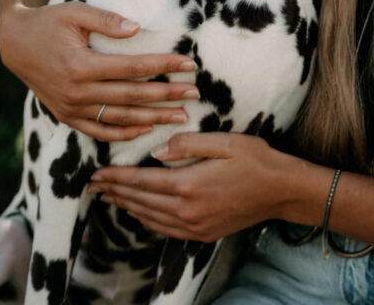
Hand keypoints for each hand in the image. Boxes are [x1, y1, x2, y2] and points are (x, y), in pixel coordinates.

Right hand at [0, 0, 198, 141]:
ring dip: (153, 119)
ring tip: (180, 117)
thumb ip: (106, 20)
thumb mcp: (75, 12)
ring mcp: (71, 108)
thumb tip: (137, 28)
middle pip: (132, 97)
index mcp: (80, 65)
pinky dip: (123, 134)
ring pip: (119, 119)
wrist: (15, 43)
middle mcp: (76, 92)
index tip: (188, 65)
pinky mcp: (66, 116)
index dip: (163, 67)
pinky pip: (99, 131)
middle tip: (194, 94)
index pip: (133, 68)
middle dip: (166, 96)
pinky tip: (146, 130)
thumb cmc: (49, 22)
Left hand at [89, 132, 289, 239]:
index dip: (116, 178)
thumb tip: (156, 152)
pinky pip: (165, 228)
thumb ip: (187, 144)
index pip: (141, 181)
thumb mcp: (223, 141)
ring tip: (109, 197)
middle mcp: (187, 210)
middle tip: (93, 186)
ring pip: (150, 217)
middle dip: (115, 192)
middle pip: (140, 201)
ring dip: (127, 206)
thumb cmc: (255, 159)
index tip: (96, 173)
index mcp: (188, 184)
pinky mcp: (203, 232)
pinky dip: (147, 219)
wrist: (281, 190)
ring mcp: (195, 225)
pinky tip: (139, 211)